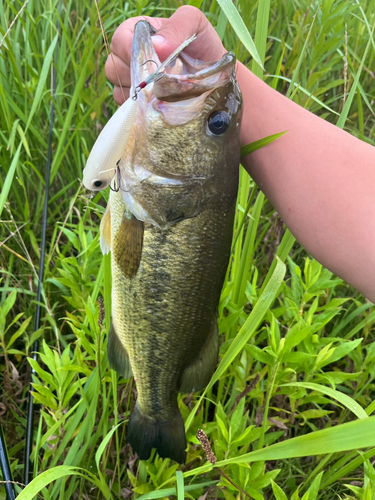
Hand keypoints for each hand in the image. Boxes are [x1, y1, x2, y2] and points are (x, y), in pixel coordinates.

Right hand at [105, 6, 225, 102]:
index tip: (150, 63)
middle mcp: (130, 56)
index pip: (120, 40)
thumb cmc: (201, 45)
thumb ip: (177, 26)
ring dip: (138, 93)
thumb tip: (156, 44)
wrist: (212, 75)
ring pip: (118, 88)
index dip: (130, 52)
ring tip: (160, 92)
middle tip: (158, 81)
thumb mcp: (194, 24)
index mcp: (139, 33)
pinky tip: (155, 104)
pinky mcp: (136, 101)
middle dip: (135, 76)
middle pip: (113, 67)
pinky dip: (138, 107)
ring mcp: (130, 80)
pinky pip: (126, 106)